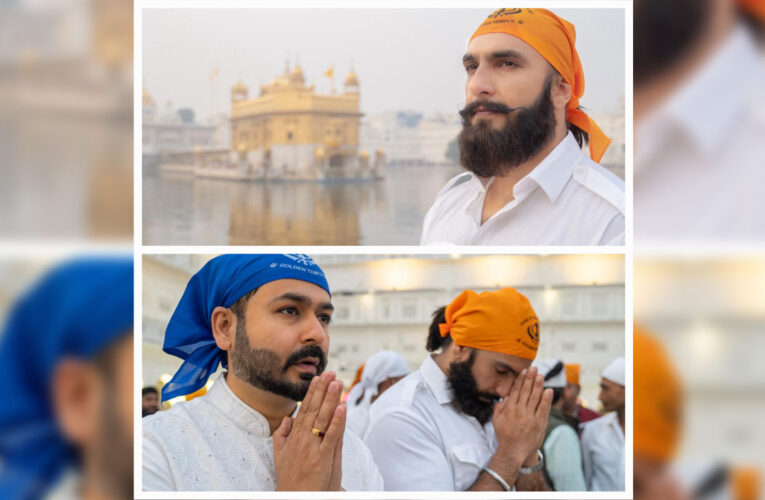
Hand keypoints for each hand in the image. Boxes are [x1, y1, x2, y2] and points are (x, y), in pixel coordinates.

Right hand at [273, 371, 345, 490]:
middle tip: (330, 373)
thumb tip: (287, 418)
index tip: (318, 378)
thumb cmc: (290, 477)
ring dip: (331, 399)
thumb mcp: (280, 455)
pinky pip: (331, 436)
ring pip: (323, 418)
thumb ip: (283, 435)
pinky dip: (337, 421)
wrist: (295, 497)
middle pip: (314, 409)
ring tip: (337, 383)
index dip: (312, 392)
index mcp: (295, 436)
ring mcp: (313, 447)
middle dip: (323, 390)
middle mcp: (303, 438)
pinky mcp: (323, 458)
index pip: (304, 409)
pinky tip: (342, 408)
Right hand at [491, 367, 552, 470]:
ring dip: (538, 385)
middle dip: (530, 378)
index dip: (521, 380)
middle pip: (526, 391)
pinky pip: (543, 409)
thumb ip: (499, 407)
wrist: (514, 451)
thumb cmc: (505, 436)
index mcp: (509, 408)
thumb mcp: (496, 420)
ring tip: (541, 375)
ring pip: (535, 397)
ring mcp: (529, 417)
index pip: (516, 390)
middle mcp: (519, 411)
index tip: (524, 371)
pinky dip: (546, 399)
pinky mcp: (538, 423)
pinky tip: (548, 390)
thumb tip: (506, 396)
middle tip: (534, 368)